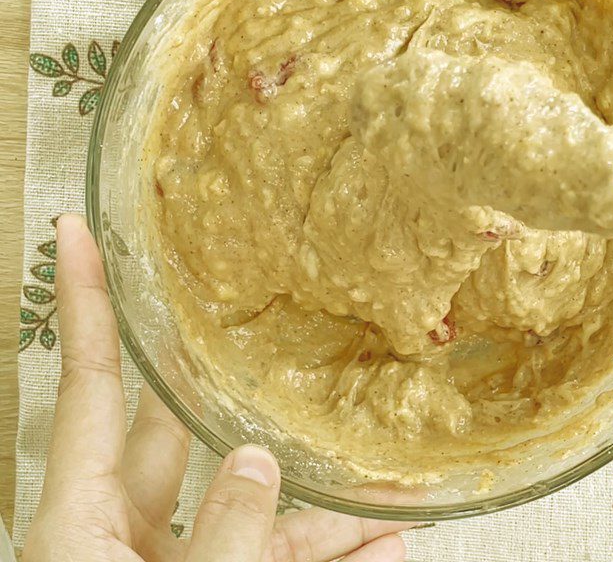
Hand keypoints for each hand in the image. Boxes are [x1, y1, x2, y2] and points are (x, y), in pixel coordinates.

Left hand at [24, 214, 409, 561]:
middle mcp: (123, 535)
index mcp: (78, 517)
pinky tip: (389, 547)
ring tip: (385, 472)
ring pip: (256, 515)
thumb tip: (255, 461)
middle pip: (191, 434)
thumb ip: (213, 541)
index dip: (83, 301)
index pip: (88, 381)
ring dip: (321, 500)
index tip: (74, 230)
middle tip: (288, 335)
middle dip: (248, 393)